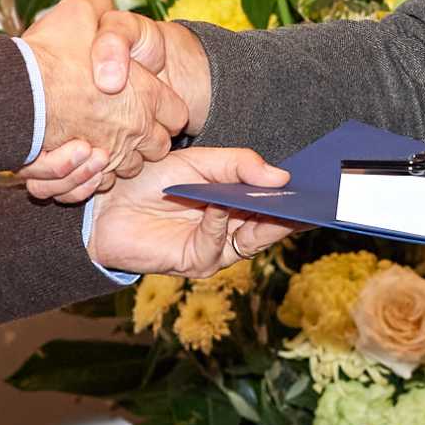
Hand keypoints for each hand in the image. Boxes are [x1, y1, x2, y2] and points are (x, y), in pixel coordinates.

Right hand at [22, 0, 186, 192]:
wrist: (17, 92)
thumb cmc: (51, 53)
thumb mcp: (83, 10)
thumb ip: (101, 3)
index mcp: (147, 95)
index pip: (177, 114)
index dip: (164, 107)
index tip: (146, 101)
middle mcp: (136, 129)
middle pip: (158, 146)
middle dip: (146, 137)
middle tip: (123, 122)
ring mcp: (112, 154)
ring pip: (129, 167)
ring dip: (119, 156)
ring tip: (98, 139)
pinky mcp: (84, 171)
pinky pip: (99, 182)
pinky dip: (92, 173)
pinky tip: (79, 155)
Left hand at [87, 147, 303, 278]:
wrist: (105, 202)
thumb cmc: (150, 179)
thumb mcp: (199, 161)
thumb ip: (239, 165)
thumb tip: (282, 177)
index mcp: (236, 202)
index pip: (275, 203)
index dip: (296, 196)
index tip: (319, 185)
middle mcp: (231, 228)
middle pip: (271, 225)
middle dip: (290, 212)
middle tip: (311, 198)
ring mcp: (216, 248)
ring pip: (252, 239)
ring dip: (263, 220)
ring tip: (277, 202)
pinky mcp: (196, 263)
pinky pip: (217, 245)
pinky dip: (219, 224)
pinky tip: (218, 206)